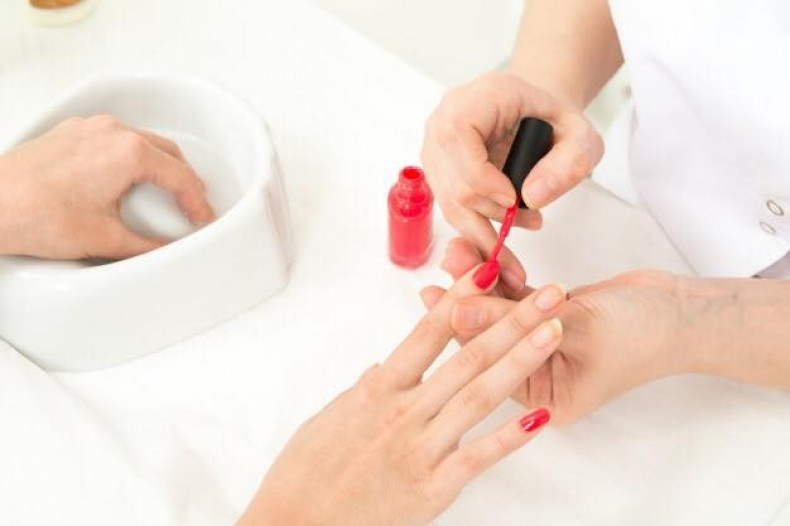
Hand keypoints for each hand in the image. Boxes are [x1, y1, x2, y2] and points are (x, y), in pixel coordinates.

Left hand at [0, 115, 214, 259]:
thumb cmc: (33, 214)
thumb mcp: (105, 239)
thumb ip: (146, 246)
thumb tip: (163, 249)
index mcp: (128, 152)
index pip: (181, 177)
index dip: (198, 202)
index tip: (202, 218)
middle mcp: (110, 132)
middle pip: (167, 152)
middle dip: (184, 179)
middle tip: (192, 205)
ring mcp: (88, 130)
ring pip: (141, 141)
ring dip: (159, 165)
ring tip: (164, 192)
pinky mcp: (70, 135)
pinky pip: (114, 140)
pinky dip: (131, 158)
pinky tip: (125, 180)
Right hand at [238, 266, 566, 525]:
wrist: (293, 523)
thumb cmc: (304, 473)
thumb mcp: (329, 418)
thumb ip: (363, 391)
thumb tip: (381, 370)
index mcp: (378, 390)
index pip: (428, 332)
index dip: (461, 298)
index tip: (487, 271)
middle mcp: (404, 411)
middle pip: (467, 356)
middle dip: (512, 320)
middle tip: (548, 294)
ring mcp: (421, 448)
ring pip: (480, 396)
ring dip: (521, 361)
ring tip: (552, 333)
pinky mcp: (432, 487)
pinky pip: (478, 456)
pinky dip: (511, 437)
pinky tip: (539, 417)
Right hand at [421, 71, 602, 291]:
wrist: (534, 117)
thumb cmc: (553, 122)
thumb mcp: (581, 137)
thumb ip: (568, 163)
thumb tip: (532, 197)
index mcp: (479, 97)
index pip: (459, 134)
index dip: (481, 175)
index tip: (513, 198)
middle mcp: (446, 118)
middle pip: (454, 179)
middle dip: (494, 210)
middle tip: (533, 218)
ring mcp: (436, 146)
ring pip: (449, 200)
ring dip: (486, 225)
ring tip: (525, 223)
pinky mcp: (437, 170)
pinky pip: (449, 206)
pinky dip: (477, 225)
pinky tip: (505, 226)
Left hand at [424, 238, 686, 424]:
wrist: (683, 311)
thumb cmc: (642, 333)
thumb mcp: (574, 325)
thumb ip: (514, 318)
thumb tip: (457, 309)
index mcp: (545, 399)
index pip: (491, 363)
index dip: (461, 330)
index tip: (433, 301)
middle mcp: (540, 376)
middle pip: (491, 338)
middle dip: (466, 303)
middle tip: (439, 274)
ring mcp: (544, 347)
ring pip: (502, 315)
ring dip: (481, 285)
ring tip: (455, 255)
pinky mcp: (551, 319)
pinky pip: (519, 302)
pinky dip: (503, 282)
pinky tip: (480, 262)